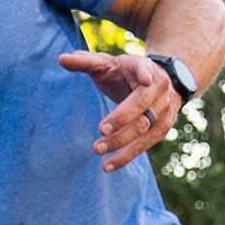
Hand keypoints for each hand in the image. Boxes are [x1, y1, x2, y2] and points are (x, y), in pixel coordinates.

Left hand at [57, 50, 182, 171]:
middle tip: (100, 130)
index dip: (144, 74)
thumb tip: (61, 59)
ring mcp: (164, 110)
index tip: (144, 80)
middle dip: (122, 118)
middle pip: (142, 105)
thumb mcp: (107, 64)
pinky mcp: (162, 129)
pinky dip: (127, 156)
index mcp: (144, 68)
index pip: (145, 70)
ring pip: (145, 129)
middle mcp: (159, 89)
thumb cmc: (125, 72)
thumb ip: (85, 62)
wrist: (159, 82)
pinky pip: (145, 145)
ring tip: (98, 150)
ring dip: (122, 142)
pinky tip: (108, 166)